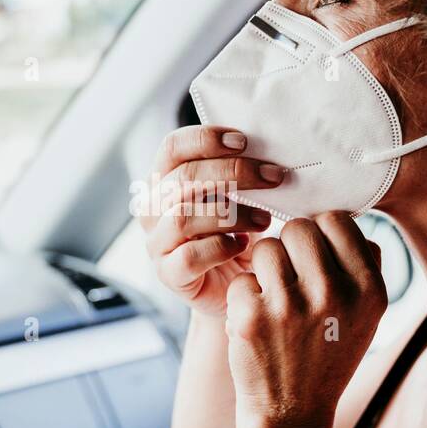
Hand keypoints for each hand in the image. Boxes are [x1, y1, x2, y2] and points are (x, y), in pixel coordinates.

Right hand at [139, 126, 284, 317]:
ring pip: (183, 216)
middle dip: (232, 172)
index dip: (205, 139)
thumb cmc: (238, 233)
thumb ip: (240, 173)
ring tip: (265, 218)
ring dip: (233, 213)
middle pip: (182, 179)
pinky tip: (244, 245)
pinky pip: (189, 257)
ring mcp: (157, 243)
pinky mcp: (168, 274)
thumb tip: (272, 144)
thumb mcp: (238, 198)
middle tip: (273, 177)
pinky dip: (221, 247)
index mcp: (164, 180)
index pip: (172, 147)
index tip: (244, 141)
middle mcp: (153, 209)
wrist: (236, 288)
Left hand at [225, 212, 386, 427]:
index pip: (336, 220)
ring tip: (275, 301)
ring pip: (266, 248)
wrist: (293, 412)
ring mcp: (290, 305)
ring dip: (265, 270)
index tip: (315, 256)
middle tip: (291, 279)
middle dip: (289, 248)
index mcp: (368, 289)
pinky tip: (258, 322)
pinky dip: (244, 298)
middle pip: (298, 228)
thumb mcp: (366, 314)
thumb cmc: (328, 354)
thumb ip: (363, 262)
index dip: (320, 232)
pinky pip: (242, 278)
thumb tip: (345, 217)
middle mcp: (333, 294)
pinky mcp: (251, 317)